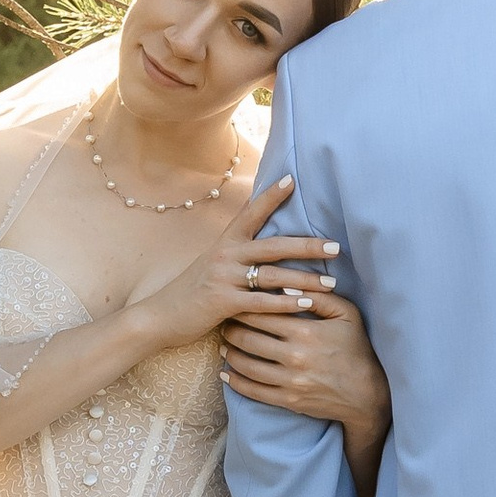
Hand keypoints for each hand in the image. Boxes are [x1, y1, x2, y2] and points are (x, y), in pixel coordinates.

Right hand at [129, 180, 339, 352]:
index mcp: (226, 242)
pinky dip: (285, 304)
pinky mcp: (222, 302)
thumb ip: (238, 254)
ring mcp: (224, 278)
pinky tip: (306, 306)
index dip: (271, 196)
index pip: (251, 212)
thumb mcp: (214, 265)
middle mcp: (226, 255)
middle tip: (336, 246)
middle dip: (308, 246)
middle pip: (274, 246)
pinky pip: (261, 303)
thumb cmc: (192, 292)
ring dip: (304, 280)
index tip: (293, 179)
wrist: (159, 317)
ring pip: (272, 275)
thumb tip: (265, 244)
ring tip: (331, 283)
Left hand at [221, 275, 391, 496]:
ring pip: (245, 364)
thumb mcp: (346, 314)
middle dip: (231, 328)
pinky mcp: (287, 400)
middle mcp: (294, 356)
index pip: (262, 313)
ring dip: (229, 352)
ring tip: (223, 343)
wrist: (367, 393)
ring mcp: (289, 381)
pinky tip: (226, 371)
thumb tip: (286, 286)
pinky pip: (252, 390)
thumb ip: (318, 296)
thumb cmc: (356, 347)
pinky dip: (235, 381)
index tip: (236, 300)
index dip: (243, 305)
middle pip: (247, 338)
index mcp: (305, 331)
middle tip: (224, 321)